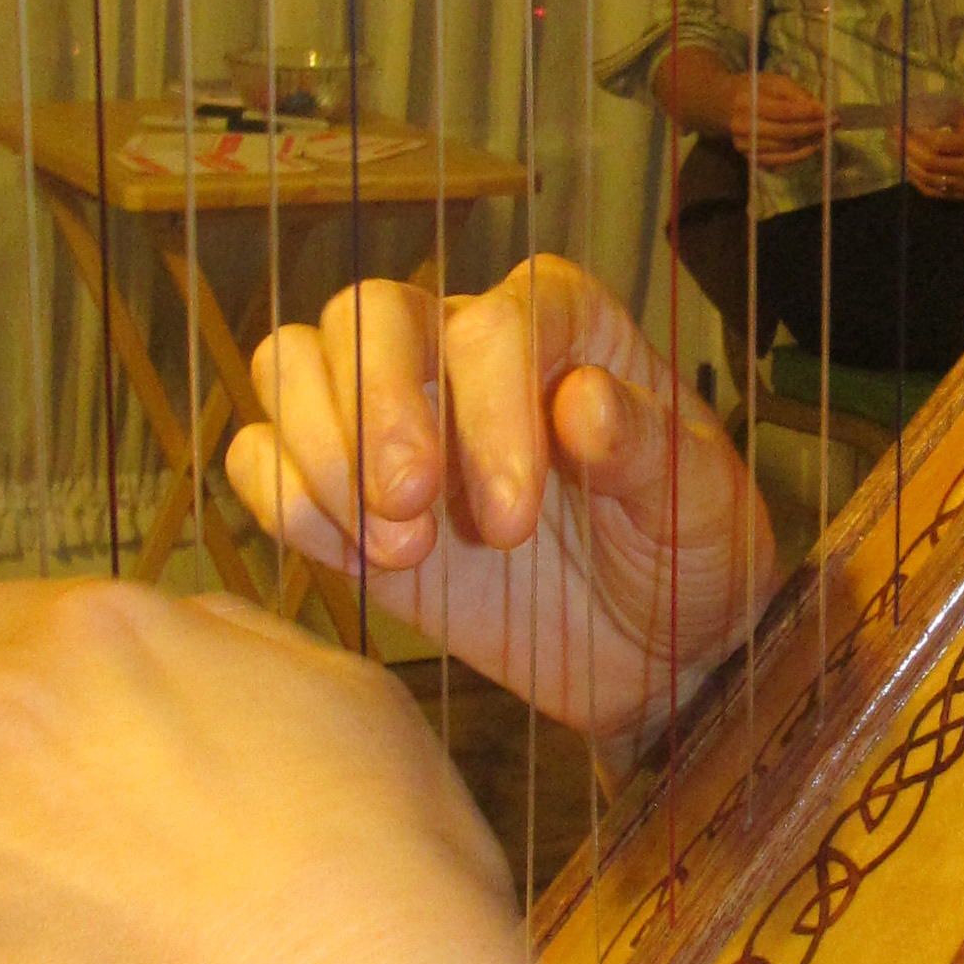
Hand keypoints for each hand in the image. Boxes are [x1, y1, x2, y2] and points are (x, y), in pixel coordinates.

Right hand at [232, 256, 776, 742]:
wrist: (651, 649)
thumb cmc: (687, 556)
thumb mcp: (703, 507)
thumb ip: (646, 450)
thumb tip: (579, 400)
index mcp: (561, 324)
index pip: (492, 320)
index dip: (487, 408)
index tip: (513, 517)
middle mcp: (462, 346)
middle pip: (367, 314)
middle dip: (377, 408)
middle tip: (413, 510)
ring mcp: (392, 413)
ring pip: (294, 363)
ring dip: (325, 454)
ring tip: (399, 550)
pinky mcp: (342, 490)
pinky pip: (261, 457)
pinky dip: (287, 500)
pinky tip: (361, 560)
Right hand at [733, 72, 830, 164]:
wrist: (722, 105)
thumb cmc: (752, 89)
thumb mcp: (772, 81)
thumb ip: (796, 93)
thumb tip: (821, 109)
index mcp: (746, 101)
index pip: (784, 111)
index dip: (809, 114)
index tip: (830, 113)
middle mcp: (742, 125)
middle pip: (787, 132)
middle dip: (814, 129)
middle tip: (834, 125)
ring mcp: (744, 145)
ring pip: (786, 148)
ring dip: (810, 143)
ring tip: (826, 134)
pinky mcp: (749, 157)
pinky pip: (780, 161)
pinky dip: (799, 155)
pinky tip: (812, 146)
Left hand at [901, 101, 963, 196]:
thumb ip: (943, 118)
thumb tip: (911, 118)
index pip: (937, 144)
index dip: (915, 137)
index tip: (900, 125)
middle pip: (930, 163)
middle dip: (907, 150)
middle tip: (894, 137)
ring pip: (929, 180)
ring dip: (909, 166)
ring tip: (897, 151)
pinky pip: (935, 192)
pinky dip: (918, 181)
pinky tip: (908, 168)